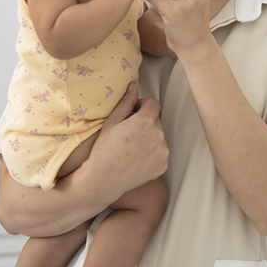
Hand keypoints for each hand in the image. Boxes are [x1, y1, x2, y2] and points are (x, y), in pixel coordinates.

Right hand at [80, 83, 167, 197]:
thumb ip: (126, 102)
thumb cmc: (104, 150)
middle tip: (128, 134)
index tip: (131, 115)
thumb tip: (134, 86)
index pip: (153, 104)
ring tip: (131, 148)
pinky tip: (137, 159)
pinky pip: (160, 153)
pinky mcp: (163, 165)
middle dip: (145, 123)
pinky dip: (152, 153)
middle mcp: (159, 135)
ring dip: (149, 138)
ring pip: (159, 137)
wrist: (104, 180)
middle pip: (156, 121)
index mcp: (146, 121)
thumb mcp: (112, 122)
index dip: (142, 106)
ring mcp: (163, 152)